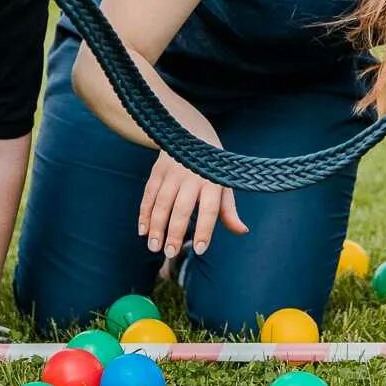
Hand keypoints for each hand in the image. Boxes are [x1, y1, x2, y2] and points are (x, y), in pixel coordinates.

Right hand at [139, 148, 247, 266]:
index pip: (209, 209)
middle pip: (181, 208)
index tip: (199, 250)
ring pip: (162, 203)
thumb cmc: (212, 168)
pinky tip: (142, 231)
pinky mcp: (157, 171)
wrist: (193, 133)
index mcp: (212, 182)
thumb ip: (229, 210)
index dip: (204, 230)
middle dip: (174, 232)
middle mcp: (192, 177)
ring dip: (156, 226)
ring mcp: (172, 173)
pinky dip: (144, 213)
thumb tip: (242, 230)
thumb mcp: (224, 185)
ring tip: (154, 247)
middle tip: (169, 253)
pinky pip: (149, 195)